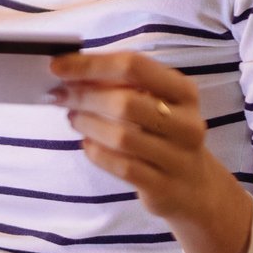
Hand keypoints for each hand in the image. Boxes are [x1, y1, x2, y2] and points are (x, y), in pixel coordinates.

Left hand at [48, 50, 252, 252]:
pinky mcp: (163, 187)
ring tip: (73, 118)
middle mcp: (187, 122)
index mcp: (183, 91)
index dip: (92, 65)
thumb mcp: (155, 102)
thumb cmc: (164, 134)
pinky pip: (122, 167)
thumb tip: (70, 72)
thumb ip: (120, 85)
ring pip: (121, 137)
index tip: (58, 65)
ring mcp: (178, 157)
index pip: (134, 66)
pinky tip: (87, 144)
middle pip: (125, 102)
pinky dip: (97, 153)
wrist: (194, 187)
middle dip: (84, 97)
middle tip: (60, 96)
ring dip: (87, 125)